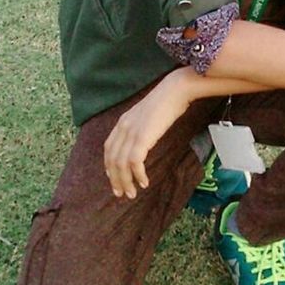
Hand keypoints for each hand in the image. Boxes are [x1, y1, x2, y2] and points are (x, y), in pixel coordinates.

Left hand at [103, 70, 191, 198]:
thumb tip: (144, 140)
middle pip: (112, 159)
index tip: (114, 178)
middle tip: (121, 194)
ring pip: (121, 164)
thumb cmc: (167, 101)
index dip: (109, 165)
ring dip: (126, 182)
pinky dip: (138, 175)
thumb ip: (141, 127)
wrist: (175, 90)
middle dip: (116, 179)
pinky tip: (144, 182)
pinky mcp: (142, 137)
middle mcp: (123, 127)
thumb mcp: (148, 115)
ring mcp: (131, 132)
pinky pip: (134, 162)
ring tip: (132, 193)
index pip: (109, 148)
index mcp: (123, 122)